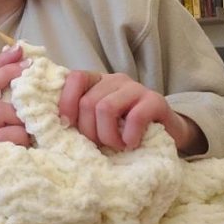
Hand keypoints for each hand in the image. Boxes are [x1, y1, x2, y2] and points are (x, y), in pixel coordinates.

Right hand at [0, 45, 31, 146]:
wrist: (21, 182)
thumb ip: (23, 92)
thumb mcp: (24, 113)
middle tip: (28, 69)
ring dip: (19, 113)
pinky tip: (29, 142)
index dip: (2, 61)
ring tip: (32, 123)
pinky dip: (21, 135)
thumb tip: (27, 59)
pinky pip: (6, 134)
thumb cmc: (26, 142)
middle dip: (6, 75)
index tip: (19, 48)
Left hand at [58, 71, 206, 152]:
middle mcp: (115, 80)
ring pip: (106, 108)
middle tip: (100, 145)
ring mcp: (136, 88)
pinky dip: (128, 136)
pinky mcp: (155, 101)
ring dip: (107, 136)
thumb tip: (56, 126)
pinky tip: (131, 143)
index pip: (75, 78)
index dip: (66, 102)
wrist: (167, 134)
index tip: (67, 125)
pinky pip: (134, 117)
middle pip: (88, 102)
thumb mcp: (98, 123)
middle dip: (89, 131)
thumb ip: (80, 118)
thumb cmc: (125, 131)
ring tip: (116, 146)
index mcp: (98, 82)